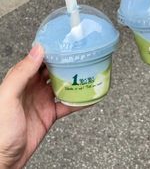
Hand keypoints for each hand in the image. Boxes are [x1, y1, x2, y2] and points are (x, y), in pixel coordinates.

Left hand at [0, 45, 83, 168]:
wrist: (5, 158)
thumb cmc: (0, 128)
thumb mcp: (8, 96)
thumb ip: (22, 73)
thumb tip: (37, 50)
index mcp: (22, 79)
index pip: (38, 59)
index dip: (51, 51)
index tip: (65, 45)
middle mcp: (33, 87)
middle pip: (53, 70)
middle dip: (66, 63)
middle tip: (80, 57)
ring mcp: (43, 100)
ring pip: (62, 85)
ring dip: (74, 80)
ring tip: (87, 73)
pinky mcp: (50, 113)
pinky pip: (67, 105)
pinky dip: (78, 101)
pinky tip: (87, 97)